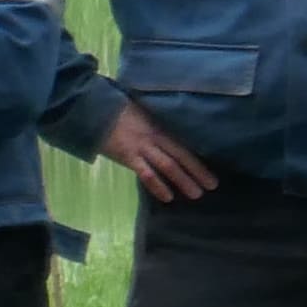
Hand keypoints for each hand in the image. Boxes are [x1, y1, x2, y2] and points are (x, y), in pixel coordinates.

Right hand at [99, 108, 217, 202]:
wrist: (93, 108)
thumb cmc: (118, 110)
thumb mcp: (144, 112)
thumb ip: (157, 123)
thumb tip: (173, 135)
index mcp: (160, 125)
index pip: (185, 142)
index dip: (199, 155)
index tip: (212, 165)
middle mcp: (155, 136)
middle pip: (182, 155)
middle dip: (198, 171)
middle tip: (213, 186)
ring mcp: (142, 146)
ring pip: (168, 165)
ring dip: (183, 181)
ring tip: (197, 194)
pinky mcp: (128, 155)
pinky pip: (146, 173)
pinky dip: (158, 186)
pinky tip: (168, 197)